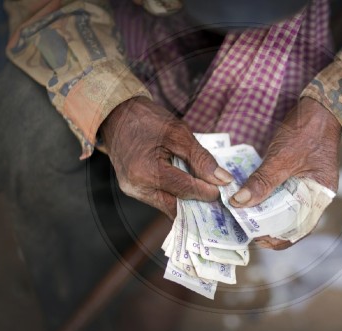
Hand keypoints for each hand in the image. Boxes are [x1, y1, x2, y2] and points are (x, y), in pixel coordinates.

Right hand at [101, 96, 232, 218]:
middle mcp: (137, 187)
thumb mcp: (179, 133)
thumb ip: (201, 159)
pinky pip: (159, 199)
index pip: (185, 189)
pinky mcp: (132, 190)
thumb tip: (222, 180)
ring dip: (186, 200)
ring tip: (204, 190)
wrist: (116, 114)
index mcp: (147, 171)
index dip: (208, 191)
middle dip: (198, 203)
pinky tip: (187, 186)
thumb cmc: (147, 119)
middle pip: (175, 206)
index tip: (224, 188)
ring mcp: (132, 191)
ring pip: (167, 205)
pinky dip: (175, 195)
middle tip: (218, 196)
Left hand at [229, 97, 341, 248]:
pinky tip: (251, 198)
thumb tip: (239, 203)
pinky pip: (281, 193)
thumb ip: (262, 182)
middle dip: (268, 227)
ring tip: (244, 216)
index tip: (256, 238)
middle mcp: (314, 195)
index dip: (278, 239)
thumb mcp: (282, 158)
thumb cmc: (306, 131)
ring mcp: (305, 185)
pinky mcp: (296, 176)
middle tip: (244, 227)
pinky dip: (267, 198)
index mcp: (320, 197)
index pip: (300, 229)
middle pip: (290, 221)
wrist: (319, 106)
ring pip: (284, 208)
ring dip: (266, 213)